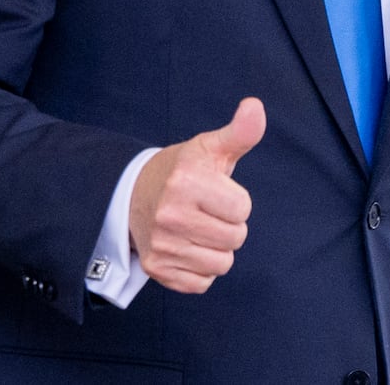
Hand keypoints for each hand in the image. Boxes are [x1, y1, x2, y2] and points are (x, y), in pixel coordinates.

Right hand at [130, 97, 265, 293]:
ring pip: (221, 264)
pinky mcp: (157, 269)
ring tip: (197, 228)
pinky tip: (186, 247)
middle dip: (229, 225)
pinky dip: (200, 268)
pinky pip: (202, 282)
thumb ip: (240, 132)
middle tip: (207, 211)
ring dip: (217, 248)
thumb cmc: (183, 170)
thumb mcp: (210, 147)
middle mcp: (169, 215)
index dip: (236, 200)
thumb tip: (255, 106)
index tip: (216, 191)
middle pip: (235, 239)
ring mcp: (161, 245)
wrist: (134, 194)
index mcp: (186, 181)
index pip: (242, 208)